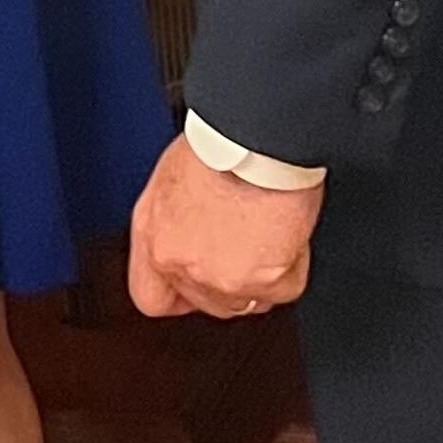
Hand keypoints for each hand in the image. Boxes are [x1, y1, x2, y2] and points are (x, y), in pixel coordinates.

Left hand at [124, 137, 318, 318]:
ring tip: (266, 231)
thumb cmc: (219, 144)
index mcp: (153, 234)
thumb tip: (191, 233)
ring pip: (246, 301)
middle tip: (244, 242)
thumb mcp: (173, 179)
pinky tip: (286, 231)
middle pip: (207, 302)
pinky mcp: (264, 282)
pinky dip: (292, 264)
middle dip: (228, 279)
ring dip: (260, 274)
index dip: (177, 294)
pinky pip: (284, 289)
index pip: (150, 296)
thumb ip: (174, 221)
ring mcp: (222, 278)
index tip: (193, 286)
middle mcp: (182, 263)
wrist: (258, 140)